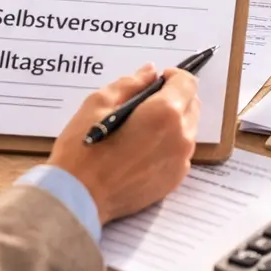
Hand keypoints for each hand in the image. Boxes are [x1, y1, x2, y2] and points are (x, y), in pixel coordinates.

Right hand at [49, 63, 199, 223]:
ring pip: (188, 129)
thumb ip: (129, 84)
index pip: (187, 83)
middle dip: (175, 98)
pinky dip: (169, 145)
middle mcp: (180, 136)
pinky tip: (143, 150)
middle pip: (192, 105)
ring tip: (142, 128)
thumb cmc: (84, 149)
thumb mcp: (98, 103)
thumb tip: (150, 73)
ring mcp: (180, 161)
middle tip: (147, 104)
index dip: (173, 76)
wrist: (78, 198)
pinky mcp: (174, 180)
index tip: (157, 80)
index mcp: (164, 113)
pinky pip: (180, 153)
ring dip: (173, 122)